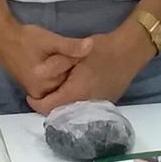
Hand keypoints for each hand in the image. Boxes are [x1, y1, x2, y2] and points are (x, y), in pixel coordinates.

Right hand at [0, 21, 93, 102]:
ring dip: (63, 72)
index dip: (71, 54)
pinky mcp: (35, 92)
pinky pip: (55, 87)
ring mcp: (37, 93)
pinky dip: (57, 77)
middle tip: (57, 53)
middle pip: (68, 79)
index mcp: (43, 79)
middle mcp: (40, 91)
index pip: (72, 67)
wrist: (3, 40)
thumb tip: (91, 46)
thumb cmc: (25, 38)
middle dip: (68, 66)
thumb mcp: (50, 39)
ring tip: (52, 58)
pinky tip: (51, 66)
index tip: (59, 47)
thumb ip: (70, 46)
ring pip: (62, 84)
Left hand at [28, 22, 152, 113]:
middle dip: (49, 105)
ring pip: (73, 111)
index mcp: (77, 92)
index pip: (49, 107)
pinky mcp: (106, 103)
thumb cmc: (103, 49)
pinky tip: (73, 91)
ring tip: (55, 92)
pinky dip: (75, 102)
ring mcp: (98, 105)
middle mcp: (87, 104)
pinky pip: (84, 108)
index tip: (29, 96)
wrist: (131, 51)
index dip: (36, 103)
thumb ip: (57, 65)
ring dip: (62, 104)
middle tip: (41, 94)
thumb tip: (38, 75)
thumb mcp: (76, 53)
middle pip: (60, 112)